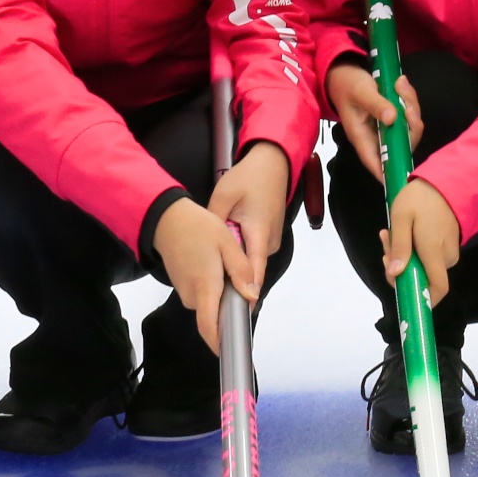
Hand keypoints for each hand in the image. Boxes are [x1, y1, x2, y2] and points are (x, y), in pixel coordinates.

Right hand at [154, 197, 254, 351]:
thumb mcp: (227, 242)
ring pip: (210, 303)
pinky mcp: (182, 286)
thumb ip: (241, 270)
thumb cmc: (198, 227)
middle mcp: (192, 295)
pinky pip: (203, 294)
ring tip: (228, 266)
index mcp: (205, 287)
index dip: (220, 343)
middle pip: (215, 315)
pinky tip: (217, 265)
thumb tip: (252, 295)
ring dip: (223, 294)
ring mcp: (185, 292)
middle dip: (231, 307)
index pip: (210, 326)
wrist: (166, 219)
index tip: (233, 352)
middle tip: (243, 282)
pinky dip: (214, 287)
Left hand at [207, 141, 290, 292]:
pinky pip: (253, 253)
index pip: (253, 271)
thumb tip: (205, 244)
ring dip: (234, 261)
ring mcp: (272, 241)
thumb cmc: (249, 177)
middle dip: (231, 275)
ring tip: (214, 256)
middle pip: (249, 270)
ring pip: (250, 262)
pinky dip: (241, 252)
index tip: (234, 312)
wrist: (273, 164)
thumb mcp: (224, 195)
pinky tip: (228, 243)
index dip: (244, 293)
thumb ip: (215, 221)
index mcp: (259, 232)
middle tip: (206, 280)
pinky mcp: (269, 238)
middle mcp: (270, 241)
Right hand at [327, 61, 423, 182]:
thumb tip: (392, 118)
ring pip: (409, 128)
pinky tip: (401, 85)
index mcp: (363, 138)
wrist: (345, 74)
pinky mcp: (395, 118)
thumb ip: (375, 104)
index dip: (391, 172)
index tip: (405, 175)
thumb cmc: (347, 86)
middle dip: (411, 126)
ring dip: (411, 107)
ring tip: (400, 85)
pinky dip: (410, 100)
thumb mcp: (360, 92)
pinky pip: (409, 115)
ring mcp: (387, 128)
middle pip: (402, 145)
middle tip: (408, 105)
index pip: (377, 162)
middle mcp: (377, 137)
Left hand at [383, 177, 461, 308]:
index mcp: (434, 252)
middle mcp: (445, 256)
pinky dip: (412, 250)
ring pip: (422, 266)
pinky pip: (428, 256)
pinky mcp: (447, 245)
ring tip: (390, 233)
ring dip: (402, 256)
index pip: (438, 288)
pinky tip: (401, 232)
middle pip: (421, 276)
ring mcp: (448, 251)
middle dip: (398, 266)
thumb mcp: (402, 218)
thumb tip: (395, 274)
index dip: (423, 298)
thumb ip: (399, 247)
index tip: (400, 288)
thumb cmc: (420, 198)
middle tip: (385, 241)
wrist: (444, 181)